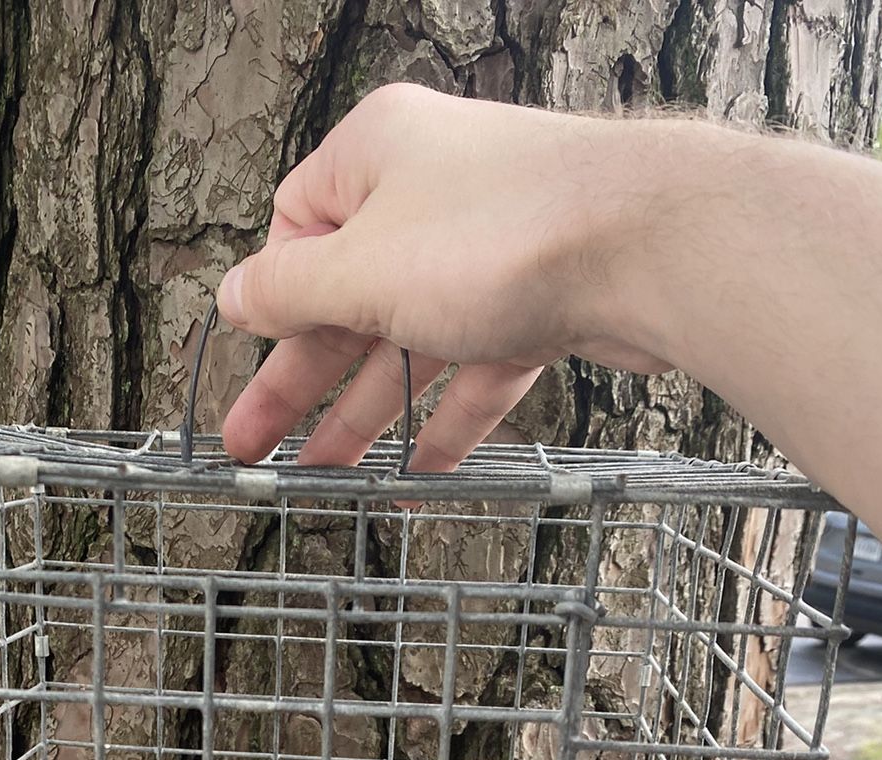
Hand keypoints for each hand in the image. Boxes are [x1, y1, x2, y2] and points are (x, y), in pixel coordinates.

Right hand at [217, 84, 672, 471]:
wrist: (647, 245)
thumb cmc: (502, 233)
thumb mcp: (360, 271)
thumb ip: (288, 293)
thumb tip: (234, 297)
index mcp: (376, 157)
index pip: (297, 228)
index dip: (274, 298)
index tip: (252, 354)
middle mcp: (433, 193)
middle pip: (348, 300)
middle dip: (302, 383)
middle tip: (258, 447)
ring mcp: (490, 248)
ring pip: (410, 341)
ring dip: (367, 414)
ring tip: (327, 480)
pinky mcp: (540, 297)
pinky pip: (477, 366)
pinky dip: (449, 418)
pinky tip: (420, 472)